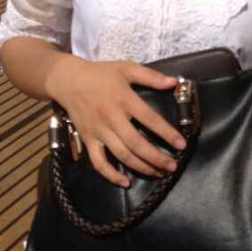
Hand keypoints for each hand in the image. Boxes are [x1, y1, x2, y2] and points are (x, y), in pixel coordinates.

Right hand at [50, 57, 185, 187]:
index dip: (166, 133)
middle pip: (136, 143)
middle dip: (156, 157)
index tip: (181, 144)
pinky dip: (111, 175)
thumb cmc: (101, 74)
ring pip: (121, 155)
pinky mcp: (88, 140)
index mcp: (124, 99)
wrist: (70, 81)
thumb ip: (151, 76)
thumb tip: (173, 82)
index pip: (150, 118)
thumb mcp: (127, 68)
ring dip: (141, 167)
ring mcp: (99, 131)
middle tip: (172, 167)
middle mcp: (112, 118)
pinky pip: (99, 162)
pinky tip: (125, 182)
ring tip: (158, 173)